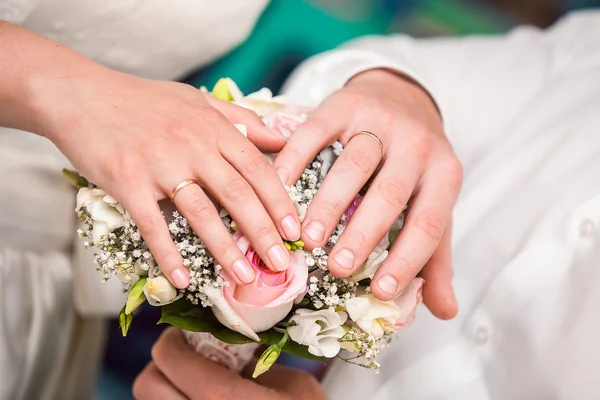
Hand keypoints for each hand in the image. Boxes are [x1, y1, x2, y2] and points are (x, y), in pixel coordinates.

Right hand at [37, 67, 300, 287]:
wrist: (80, 93)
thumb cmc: (143, 99)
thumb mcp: (197, 99)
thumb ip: (241, 118)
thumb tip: (281, 138)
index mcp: (213, 127)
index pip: (257, 168)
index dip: (279, 201)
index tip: (294, 229)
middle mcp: (193, 146)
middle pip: (238, 195)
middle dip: (263, 233)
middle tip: (281, 263)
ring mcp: (160, 165)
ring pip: (201, 214)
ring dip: (225, 250)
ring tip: (244, 277)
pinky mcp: (128, 182)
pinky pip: (153, 225)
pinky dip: (168, 254)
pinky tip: (182, 279)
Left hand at [133, 328, 325, 399]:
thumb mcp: (295, 387)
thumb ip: (260, 363)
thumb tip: (238, 343)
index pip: (171, 360)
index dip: (173, 338)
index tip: (186, 330)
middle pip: (148, 384)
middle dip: (163, 363)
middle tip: (188, 353)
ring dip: (169, 386)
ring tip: (198, 379)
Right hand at [273, 69, 460, 316]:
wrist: (402, 96)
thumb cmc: (416, 163)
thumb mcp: (433, 202)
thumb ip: (436, 254)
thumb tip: (444, 311)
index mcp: (444, 173)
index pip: (429, 222)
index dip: (407, 259)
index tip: (382, 291)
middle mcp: (416, 143)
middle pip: (389, 193)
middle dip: (363, 233)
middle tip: (337, 268)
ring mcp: (378, 119)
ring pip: (353, 164)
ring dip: (328, 203)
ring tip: (307, 237)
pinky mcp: (344, 103)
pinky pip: (316, 131)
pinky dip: (296, 159)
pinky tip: (281, 186)